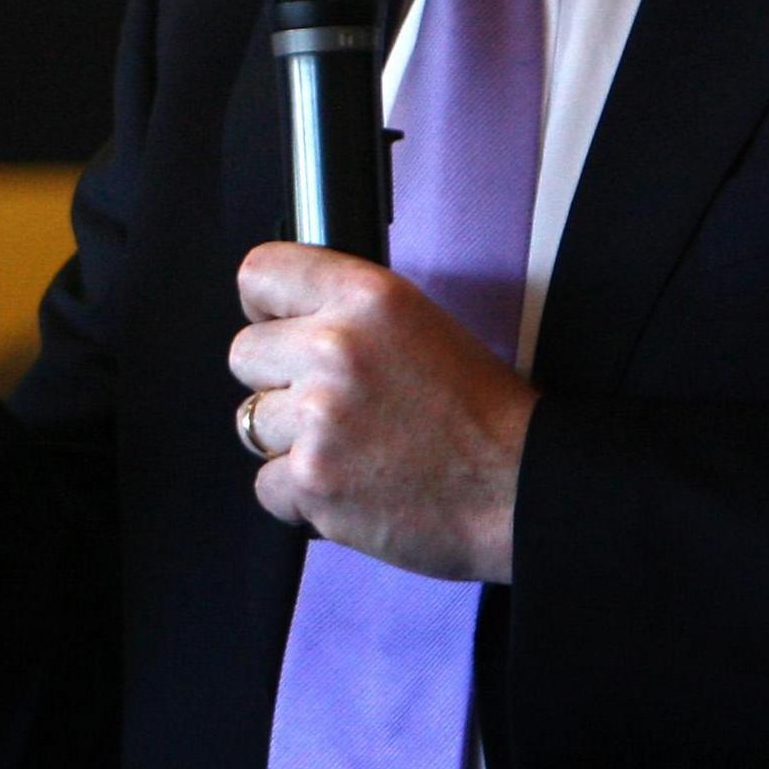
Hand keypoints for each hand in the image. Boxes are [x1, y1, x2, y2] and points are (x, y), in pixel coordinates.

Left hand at [228, 246, 536, 583]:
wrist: (523, 490)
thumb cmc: (485, 414)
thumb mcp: (422, 326)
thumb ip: (348, 317)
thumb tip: (282, 322)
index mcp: (367, 298)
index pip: (260, 273)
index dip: (265, 307)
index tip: (277, 327)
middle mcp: (335, 349)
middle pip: (245, 354)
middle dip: (279, 383)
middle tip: (333, 405)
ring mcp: (319, 417)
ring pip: (250, 422)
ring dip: (290, 441)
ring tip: (353, 450)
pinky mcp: (312, 480)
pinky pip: (265, 484)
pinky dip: (301, 496)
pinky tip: (352, 488)